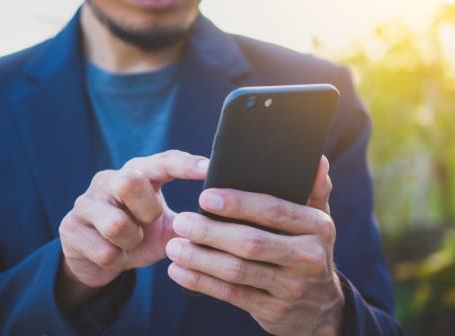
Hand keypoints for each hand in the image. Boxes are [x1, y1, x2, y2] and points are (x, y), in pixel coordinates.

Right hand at [57, 150, 208, 309]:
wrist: (99, 260)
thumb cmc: (138, 236)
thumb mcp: (165, 228)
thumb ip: (189, 220)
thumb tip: (221, 218)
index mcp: (137, 174)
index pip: (162, 162)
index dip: (185, 164)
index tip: (208, 168)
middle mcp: (109, 180)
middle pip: (130, 182)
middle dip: (146, 209)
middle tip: (147, 222)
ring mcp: (86, 202)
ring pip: (116, 224)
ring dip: (131, 243)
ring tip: (130, 243)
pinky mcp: (69, 227)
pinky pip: (104, 250)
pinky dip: (116, 260)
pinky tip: (113, 255)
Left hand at [166, 156, 344, 335]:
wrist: (321, 308)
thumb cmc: (308, 249)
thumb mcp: (318, 220)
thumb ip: (314, 190)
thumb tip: (315, 160)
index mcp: (318, 227)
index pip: (273, 211)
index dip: (238, 204)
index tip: (205, 197)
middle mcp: (308, 258)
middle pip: (251, 243)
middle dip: (211, 232)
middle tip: (181, 222)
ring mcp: (291, 287)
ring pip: (237, 271)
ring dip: (200, 259)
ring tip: (174, 246)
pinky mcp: (272, 310)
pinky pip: (232, 295)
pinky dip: (202, 282)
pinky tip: (180, 271)